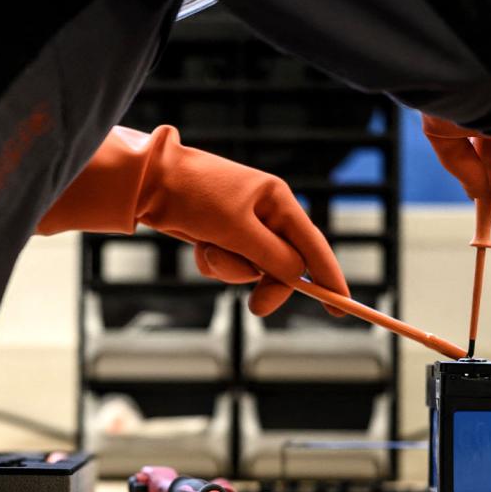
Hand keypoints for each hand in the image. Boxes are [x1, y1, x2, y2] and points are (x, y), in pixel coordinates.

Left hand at [38, 126, 348, 316]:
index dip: (330, 276)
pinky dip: (214, 262)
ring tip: (208, 249)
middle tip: (256, 308)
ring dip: (230, 269)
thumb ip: (272, 256)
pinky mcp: (220, 234)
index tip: (341, 306)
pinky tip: (198, 244)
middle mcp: (265, 212)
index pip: (313, 245)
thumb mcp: (238, 230)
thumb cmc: (195, 196)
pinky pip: (228, 264)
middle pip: (283, 263)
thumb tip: (296, 277)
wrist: (149, 183)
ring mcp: (242, 225)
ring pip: (252, 268)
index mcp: (278, 201)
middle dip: (266, 283)